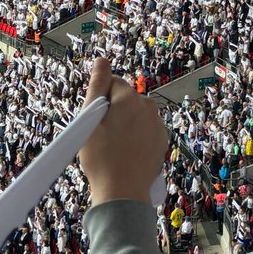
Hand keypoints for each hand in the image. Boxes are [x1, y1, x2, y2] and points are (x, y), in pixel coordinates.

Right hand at [79, 59, 168, 205]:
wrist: (122, 193)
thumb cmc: (101, 157)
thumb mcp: (90, 120)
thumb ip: (97, 86)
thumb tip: (101, 59)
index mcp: (130, 98)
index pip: (112, 83)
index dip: (100, 100)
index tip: (94, 120)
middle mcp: (148, 106)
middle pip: (125, 99)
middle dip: (114, 110)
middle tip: (101, 135)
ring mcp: (157, 124)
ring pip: (136, 115)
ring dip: (126, 123)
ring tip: (114, 147)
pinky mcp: (162, 140)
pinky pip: (145, 130)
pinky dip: (137, 136)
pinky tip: (127, 153)